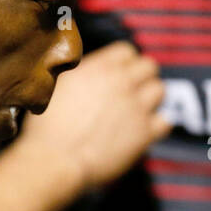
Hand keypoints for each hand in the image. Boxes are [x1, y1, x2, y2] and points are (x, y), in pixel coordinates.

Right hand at [20, 42, 170, 190]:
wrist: (55, 159)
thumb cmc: (45, 126)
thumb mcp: (54, 86)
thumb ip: (75, 72)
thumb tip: (81, 67)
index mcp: (99, 67)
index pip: (126, 51)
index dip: (124, 62)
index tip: (118, 74)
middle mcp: (122, 82)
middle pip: (149, 66)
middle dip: (142, 76)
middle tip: (130, 92)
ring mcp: (136, 107)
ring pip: (160, 90)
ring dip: (150, 98)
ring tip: (137, 110)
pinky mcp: (144, 133)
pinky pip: (165, 122)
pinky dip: (156, 125)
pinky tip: (142, 131)